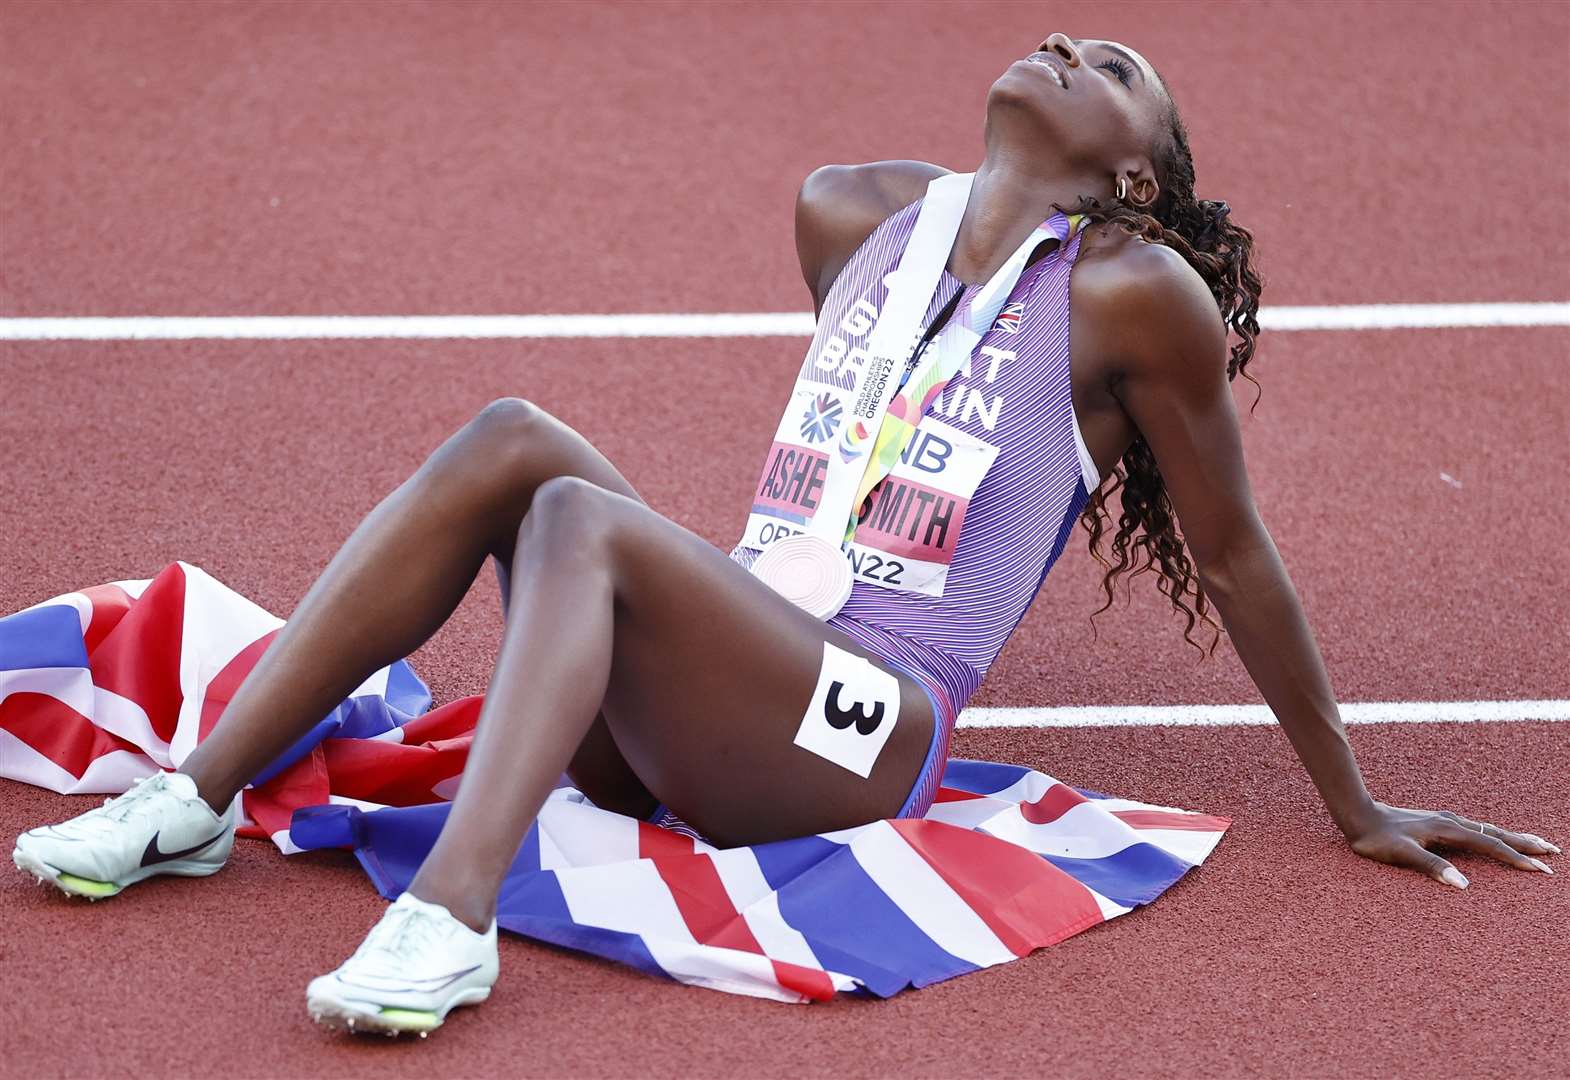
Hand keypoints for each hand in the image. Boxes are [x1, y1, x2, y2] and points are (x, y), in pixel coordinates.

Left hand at [1345, 802, 1559, 888]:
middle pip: (1497, 833)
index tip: (1542, 871)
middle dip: (1526, 843)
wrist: (1357, 815)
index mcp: (1448, 830)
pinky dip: (1494, 833)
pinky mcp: (1438, 822)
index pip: (1491, 845)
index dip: (1516, 859)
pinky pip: (1476, 828)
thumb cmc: (1376, 838)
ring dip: (1513, 836)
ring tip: (1535, 843)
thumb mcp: (1401, 855)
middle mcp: (1451, 822)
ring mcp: (1445, 820)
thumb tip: (1463, 885)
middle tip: (1554, 851)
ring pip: (1488, 828)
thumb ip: (1431, 867)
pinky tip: (1494, 837)